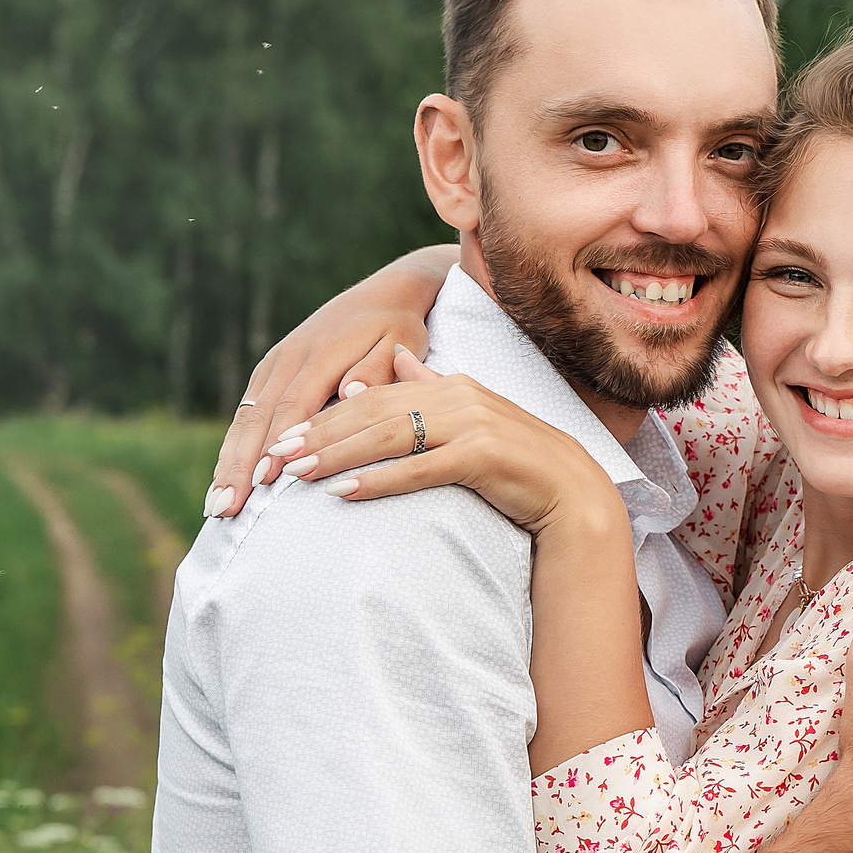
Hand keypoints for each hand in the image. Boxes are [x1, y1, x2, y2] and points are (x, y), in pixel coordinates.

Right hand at [204, 245, 455, 517]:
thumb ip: (375, 370)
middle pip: (258, 418)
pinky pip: (248, 409)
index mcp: (320, 355)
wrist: (386, 293)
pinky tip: (226, 476)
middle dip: (238, 466)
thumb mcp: (399, 343)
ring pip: (246, 416)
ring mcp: (276, 361)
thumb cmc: (399, 327)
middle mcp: (289, 357)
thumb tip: (350, 394)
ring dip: (228, 461)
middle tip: (225, 508)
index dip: (276, 446)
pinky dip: (235, 444)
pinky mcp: (272, 367)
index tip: (263, 482)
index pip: (292, 407)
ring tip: (215, 504)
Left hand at [269, 349, 622, 535]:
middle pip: (374, 413)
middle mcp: (460, 395)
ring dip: (339, 455)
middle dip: (322, 434)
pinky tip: (346, 492)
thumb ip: (433, 386)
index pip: (377, 397)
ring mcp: (473, 424)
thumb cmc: (518, 463)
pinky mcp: (482, 456)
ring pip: (389, 437)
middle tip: (278, 455)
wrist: (574, 493)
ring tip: (298, 473)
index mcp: (452, 384)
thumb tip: (401, 359)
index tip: (287, 434)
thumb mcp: (472, 417)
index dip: (329, 415)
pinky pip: (419, 468)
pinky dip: (380, 479)